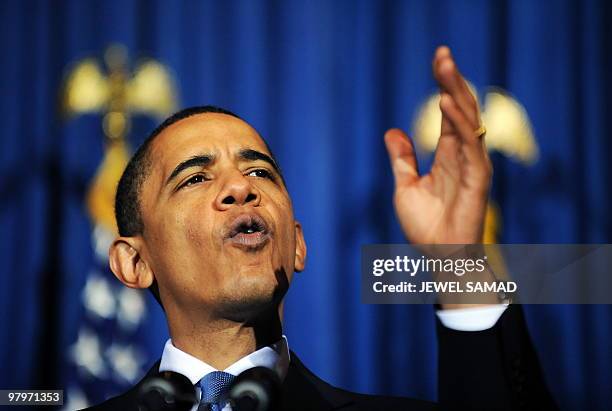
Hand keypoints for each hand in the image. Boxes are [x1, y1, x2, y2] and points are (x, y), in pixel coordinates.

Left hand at [385, 46, 491, 244]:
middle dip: (452, 80)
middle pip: (461, 109)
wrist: (439, 258)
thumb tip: (391, 131)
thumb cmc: (426, 227)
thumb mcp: (406, 186)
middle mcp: (463, 154)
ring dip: (457, 92)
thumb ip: (402, 159)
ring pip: (469, 120)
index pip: (449, 113)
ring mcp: (473, 165)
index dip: (443, 86)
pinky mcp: (478, 179)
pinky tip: (446, 104)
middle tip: (442, 52)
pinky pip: (471, 145)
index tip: (437, 60)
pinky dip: (460, 124)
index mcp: (448, 154)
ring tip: (444, 66)